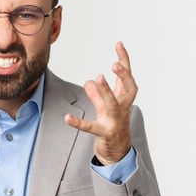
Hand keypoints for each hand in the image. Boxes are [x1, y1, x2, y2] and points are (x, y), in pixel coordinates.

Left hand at [65, 41, 137, 164]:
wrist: (117, 151)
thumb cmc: (113, 124)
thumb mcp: (106, 106)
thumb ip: (100, 92)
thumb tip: (91, 80)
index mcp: (124, 99)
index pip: (127, 77)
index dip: (125, 60)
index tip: (118, 44)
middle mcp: (123, 108)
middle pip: (128, 90)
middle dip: (123, 76)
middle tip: (114, 65)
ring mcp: (115, 121)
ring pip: (112, 105)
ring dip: (105, 92)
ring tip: (96, 79)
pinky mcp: (104, 133)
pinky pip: (91, 127)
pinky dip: (79, 123)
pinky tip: (67, 118)